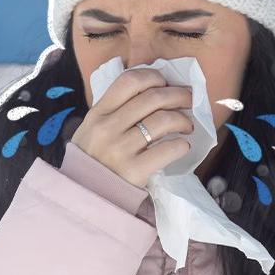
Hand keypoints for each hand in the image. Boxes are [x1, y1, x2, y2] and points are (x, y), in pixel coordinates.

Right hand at [70, 68, 193, 187]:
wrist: (85, 196)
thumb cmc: (92, 160)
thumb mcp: (91, 129)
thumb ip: (113, 110)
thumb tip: (151, 91)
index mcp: (98, 113)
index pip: (130, 80)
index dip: (153, 77)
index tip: (165, 84)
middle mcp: (108, 127)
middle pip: (153, 97)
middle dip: (178, 95)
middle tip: (189, 101)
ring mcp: (121, 149)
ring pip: (163, 120)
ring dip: (183, 119)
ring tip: (187, 125)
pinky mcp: (134, 171)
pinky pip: (167, 149)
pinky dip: (181, 145)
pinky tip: (182, 146)